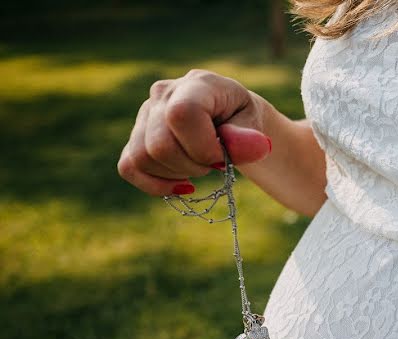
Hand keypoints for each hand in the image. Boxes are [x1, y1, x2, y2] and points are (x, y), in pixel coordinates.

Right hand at [117, 69, 271, 196]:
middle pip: (160, 145)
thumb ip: (248, 136)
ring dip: (177, 174)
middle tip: (215, 164)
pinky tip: (182, 185)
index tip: (223, 157)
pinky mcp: (136, 137)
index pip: (181, 115)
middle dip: (193, 166)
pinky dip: (155, 185)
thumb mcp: (254, 124)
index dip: (203, 147)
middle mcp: (163, 93)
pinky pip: (129, 167)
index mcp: (197, 84)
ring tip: (200, 166)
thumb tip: (257, 147)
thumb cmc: (243, 120)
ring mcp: (145, 114)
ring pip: (142, 158)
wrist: (232, 121)